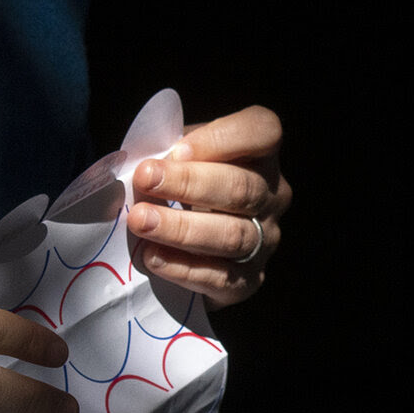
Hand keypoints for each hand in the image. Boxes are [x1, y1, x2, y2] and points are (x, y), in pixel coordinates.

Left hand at [126, 105, 291, 308]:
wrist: (182, 243)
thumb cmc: (176, 186)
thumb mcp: (175, 156)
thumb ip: (167, 152)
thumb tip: (150, 166)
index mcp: (260, 155)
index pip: (263, 132)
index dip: (222, 139)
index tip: (176, 150)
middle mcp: (273, 195)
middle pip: (242, 188)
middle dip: (189, 183)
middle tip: (144, 180)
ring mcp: (266, 240)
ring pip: (233, 235)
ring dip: (182, 228)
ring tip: (140, 221)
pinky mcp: (250, 281)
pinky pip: (223, 278)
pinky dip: (184, 268)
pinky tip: (152, 257)